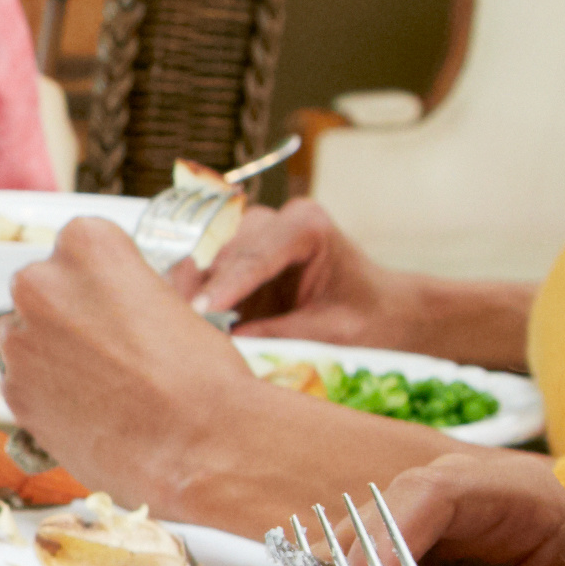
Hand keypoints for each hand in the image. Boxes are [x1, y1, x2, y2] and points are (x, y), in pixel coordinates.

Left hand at [0, 221, 284, 500]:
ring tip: (96, 384)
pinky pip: (19, 382)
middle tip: (104, 347)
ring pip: (21, 336)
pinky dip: (42, 394)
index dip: (96, 281)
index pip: (75, 247)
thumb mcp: (170, 303)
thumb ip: (125, 291)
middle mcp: (41, 282)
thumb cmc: (200, 376)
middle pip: (40, 290)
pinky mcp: (13, 391)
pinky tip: (83, 410)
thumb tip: (114, 303)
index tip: (111, 301)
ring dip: (47, 353)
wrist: (199, 443)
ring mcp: (21, 338)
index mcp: (86, 243)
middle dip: (64, 315)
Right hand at [183, 197, 418, 341]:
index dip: (225, 285)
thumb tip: (226, 345)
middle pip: (225, 252)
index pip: (256, 256)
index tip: (199, 311)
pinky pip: (208, 273)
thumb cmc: (369, 320)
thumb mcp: (332, 334)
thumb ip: (281, 335)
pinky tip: (189, 323)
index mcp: (308, 226)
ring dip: (194, 292)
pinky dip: (197, 297)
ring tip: (181, 330)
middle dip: (203, 290)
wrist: (384, 311)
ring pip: (208, 258)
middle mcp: (277, 219)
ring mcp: (255, 234)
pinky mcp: (241, 256)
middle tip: (181, 329)